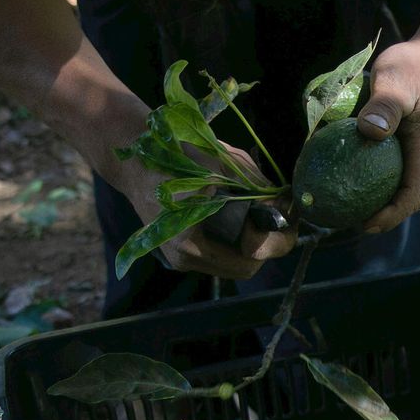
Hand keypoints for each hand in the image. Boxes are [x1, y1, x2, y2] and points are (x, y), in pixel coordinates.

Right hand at [106, 141, 296, 280]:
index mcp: (190, 243)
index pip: (251, 261)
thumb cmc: (175, 154)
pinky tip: (241, 215)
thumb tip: (286, 202)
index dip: (274, 239)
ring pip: (234, 263)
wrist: (132, 156)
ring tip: (261, 211)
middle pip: (246, 266)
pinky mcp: (180, 251)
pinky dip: (235, 239)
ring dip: (252, 241)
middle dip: (267, 241)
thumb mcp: (222, 162)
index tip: (282, 211)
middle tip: (278, 211)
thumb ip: (257, 186)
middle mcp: (184, 259)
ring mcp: (180, 258)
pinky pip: (219, 254)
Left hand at [354, 35, 419, 234]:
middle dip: (378, 216)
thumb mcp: (398, 83)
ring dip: (370, 198)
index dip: (391, 215)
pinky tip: (337, 170)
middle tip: (344, 220)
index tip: (366, 222)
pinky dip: (362, 173)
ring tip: (339, 203)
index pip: (413, 196)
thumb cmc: (416, 67)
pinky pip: (381, 164)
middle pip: (402, 198)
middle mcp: (418, 157)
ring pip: (391, 184)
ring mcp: (408, 150)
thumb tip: (368, 132)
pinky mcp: (397, 140)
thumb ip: (385, 107)